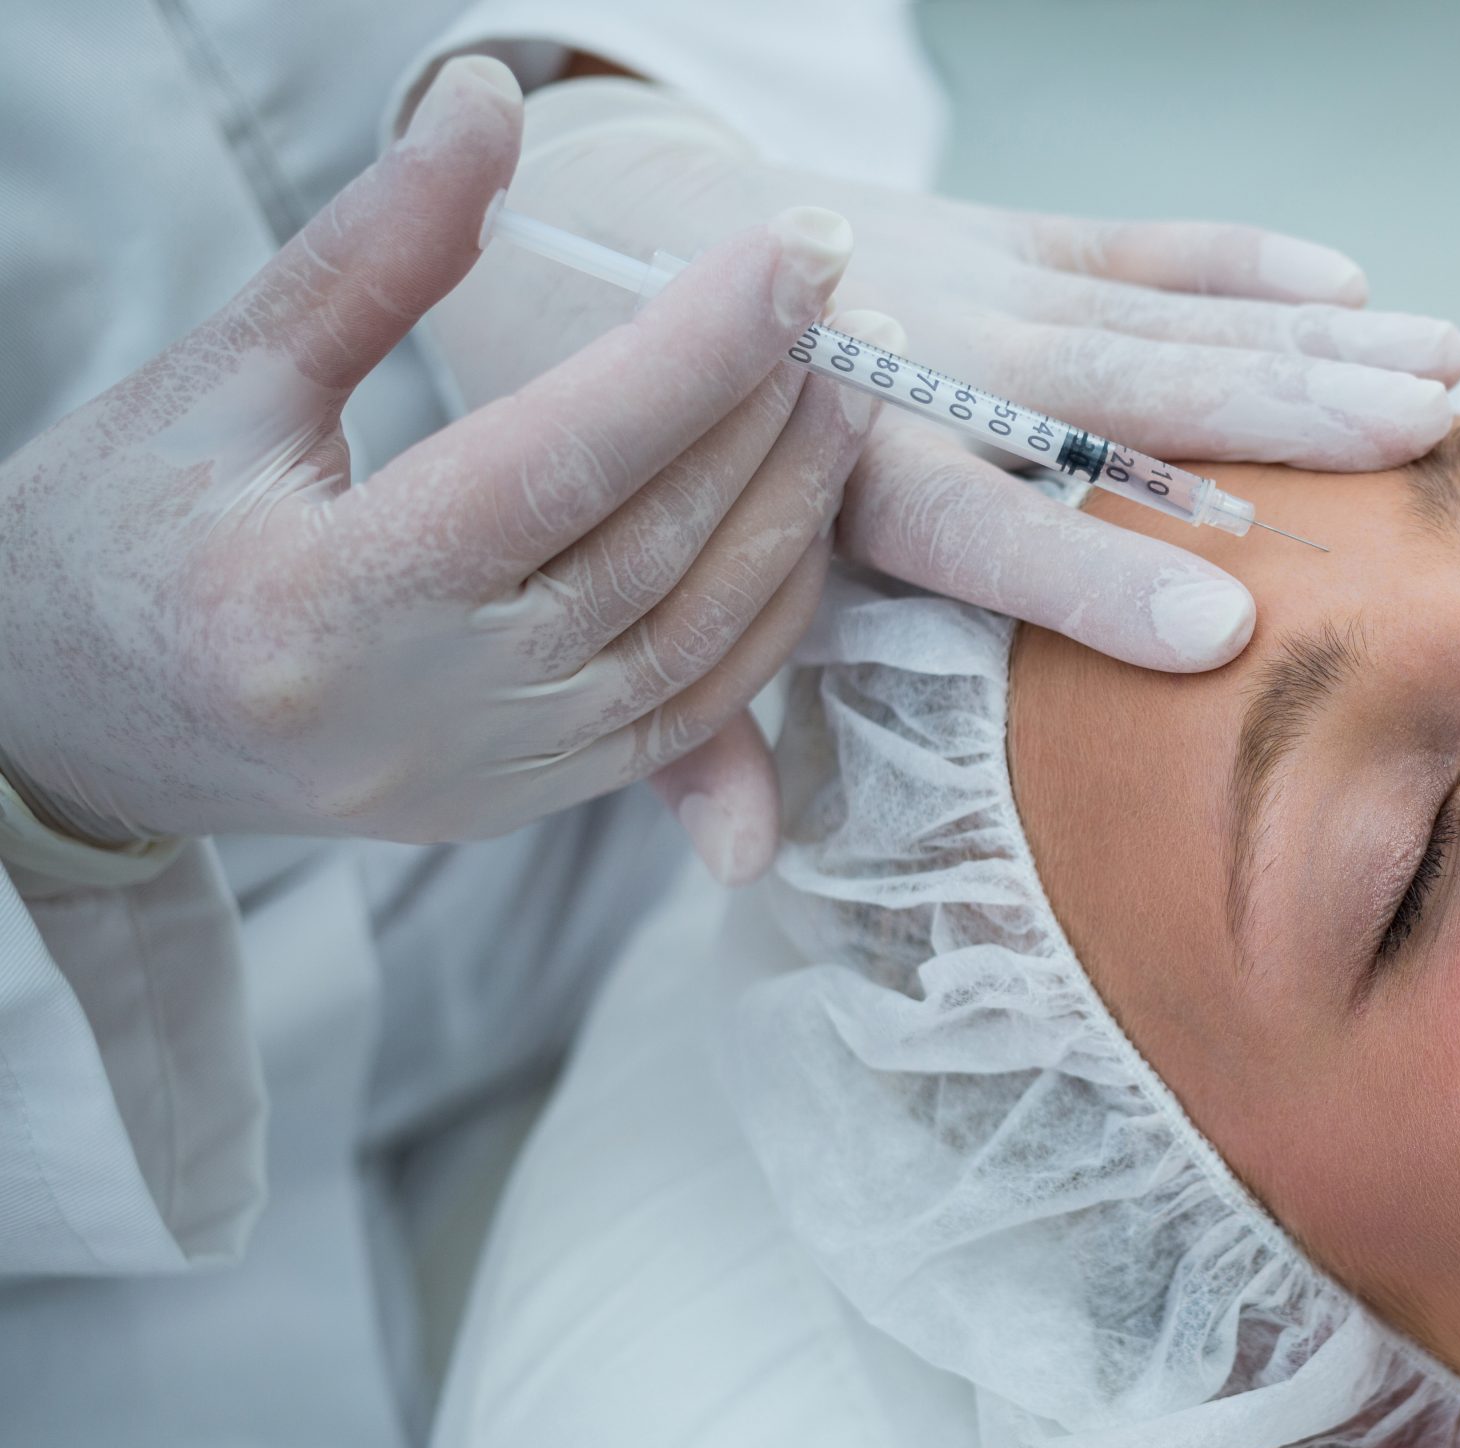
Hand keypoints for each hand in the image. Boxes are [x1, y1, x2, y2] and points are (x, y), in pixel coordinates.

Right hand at [0, 58, 883, 879]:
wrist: (66, 717)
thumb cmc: (120, 530)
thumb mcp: (222, 373)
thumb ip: (376, 245)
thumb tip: (496, 99)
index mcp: (313, 606)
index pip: (552, 463)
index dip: (695, 353)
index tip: (796, 252)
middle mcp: (411, 714)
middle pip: (645, 546)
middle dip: (767, 411)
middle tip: (843, 297)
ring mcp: (476, 776)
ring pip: (690, 638)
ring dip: (791, 507)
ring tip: (847, 385)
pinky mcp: (517, 801)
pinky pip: (685, 712)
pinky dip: (763, 612)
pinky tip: (804, 513)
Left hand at [426, 77, 1459, 671]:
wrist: (600, 220)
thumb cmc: (632, 437)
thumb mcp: (647, 583)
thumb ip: (705, 727)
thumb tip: (746, 872)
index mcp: (834, 474)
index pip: (979, 532)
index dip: (1093, 580)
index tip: (1221, 629)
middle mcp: (919, 361)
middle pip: (1115, 404)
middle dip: (1277, 423)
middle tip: (1423, 447)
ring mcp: (971, 284)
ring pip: (1160, 321)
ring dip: (1310, 346)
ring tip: (1455, 369)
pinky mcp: (1002, 234)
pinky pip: (1141, 246)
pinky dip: (1245, 262)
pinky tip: (1354, 286)